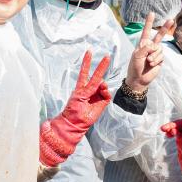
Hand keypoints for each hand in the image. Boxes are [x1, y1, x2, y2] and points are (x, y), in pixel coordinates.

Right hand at [39, 51, 112, 165]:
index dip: (105, 87)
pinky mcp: (79, 90)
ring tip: (106, 57)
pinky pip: (85, 77)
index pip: (100, 87)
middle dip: (101, 67)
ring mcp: (83, 90)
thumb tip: (105, 86)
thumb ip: (104, 97)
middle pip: (96, 77)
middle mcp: (87, 91)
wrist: (74, 124)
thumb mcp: (99, 108)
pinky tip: (90, 57)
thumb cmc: (85, 119)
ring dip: (100, 67)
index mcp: (92, 96)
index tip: (105, 90)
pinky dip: (88, 66)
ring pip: (93, 76)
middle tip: (107, 56)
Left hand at [126, 13, 175, 91]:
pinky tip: (151, 64)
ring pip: (159, 48)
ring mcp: (156, 53)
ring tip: (148, 61)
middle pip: (159, 36)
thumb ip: (145, 48)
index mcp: (142, 44)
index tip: (152, 13)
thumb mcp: (137, 55)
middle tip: (171, 19)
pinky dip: (156, 60)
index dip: (149, 22)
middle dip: (165, 28)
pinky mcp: (160, 59)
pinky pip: (161, 56)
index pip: (146, 31)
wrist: (139, 79)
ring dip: (154, 55)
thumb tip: (154, 45)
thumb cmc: (135, 67)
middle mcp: (150, 47)